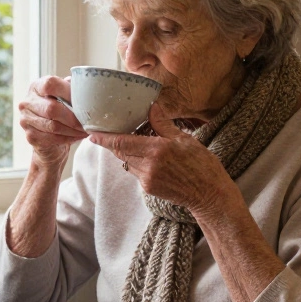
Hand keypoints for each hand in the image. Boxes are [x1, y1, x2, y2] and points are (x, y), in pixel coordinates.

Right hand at [19, 75, 87, 167]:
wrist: (48, 136)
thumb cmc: (60, 111)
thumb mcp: (65, 96)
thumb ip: (72, 89)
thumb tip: (86, 89)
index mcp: (36, 86)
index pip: (49, 84)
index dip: (67, 92)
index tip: (82, 101)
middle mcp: (27, 102)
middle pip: (52, 108)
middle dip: (73, 117)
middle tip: (88, 121)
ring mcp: (26, 120)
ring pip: (53, 126)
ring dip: (73, 130)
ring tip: (85, 130)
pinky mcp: (30, 136)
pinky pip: (52, 138)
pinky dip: (68, 138)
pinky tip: (77, 136)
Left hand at [87, 104, 233, 214]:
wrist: (209, 194)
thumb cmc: (202, 165)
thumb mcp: (185, 139)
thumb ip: (163, 124)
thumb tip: (151, 107)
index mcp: (156, 150)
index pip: (121, 143)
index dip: (104, 138)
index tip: (91, 133)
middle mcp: (147, 167)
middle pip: (120, 153)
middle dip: (114, 143)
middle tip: (110, 131)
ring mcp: (147, 180)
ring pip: (127, 162)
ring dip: (127, 152)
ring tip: (138, 142)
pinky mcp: (148, 189)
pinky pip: (136, 171)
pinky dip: (137, 162)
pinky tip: (150, 158)